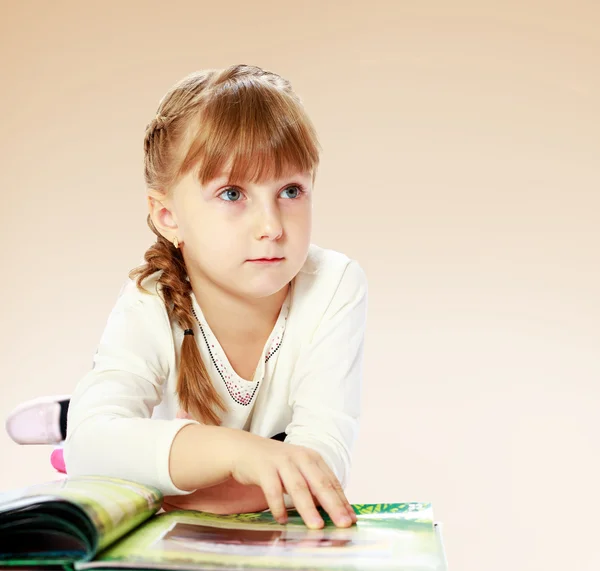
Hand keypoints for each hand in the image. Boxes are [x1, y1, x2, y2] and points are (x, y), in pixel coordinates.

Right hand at [224, 430, 356, 529]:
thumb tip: (335, 510)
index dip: (342, 501)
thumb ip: (314, 485)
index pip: (331, 481)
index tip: (352, 518)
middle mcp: (299, 457)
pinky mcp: (264, 468)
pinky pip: (273, 489)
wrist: (245, 449)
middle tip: (343, 523)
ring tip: (316, 526)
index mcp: (312, 458)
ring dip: (308, 509)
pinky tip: (282, 519)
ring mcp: (281, 462)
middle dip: (333, 505)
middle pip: (319, 484)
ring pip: (298, 487)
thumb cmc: (276, 464)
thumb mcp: (299, 470)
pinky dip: (278, 506)